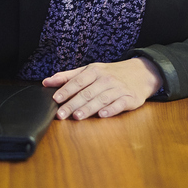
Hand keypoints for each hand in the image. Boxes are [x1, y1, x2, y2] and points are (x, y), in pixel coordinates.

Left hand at [42, 57, 162, 119]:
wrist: (141, 73)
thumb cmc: (110, 73)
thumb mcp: (90, 70)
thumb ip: (68, 76)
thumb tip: (46, 82)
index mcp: (94, 71)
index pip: (78, 81)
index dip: (66, 90)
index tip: (56, 99)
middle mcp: (106, 79)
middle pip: (87, 92)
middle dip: (73, 103)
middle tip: (61, 114)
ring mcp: (118, 88)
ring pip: (101, 99)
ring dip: (89, 108)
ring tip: (77, 116)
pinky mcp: (130, 98)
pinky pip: (119, 104)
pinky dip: (111, 109)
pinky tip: (102, 114)